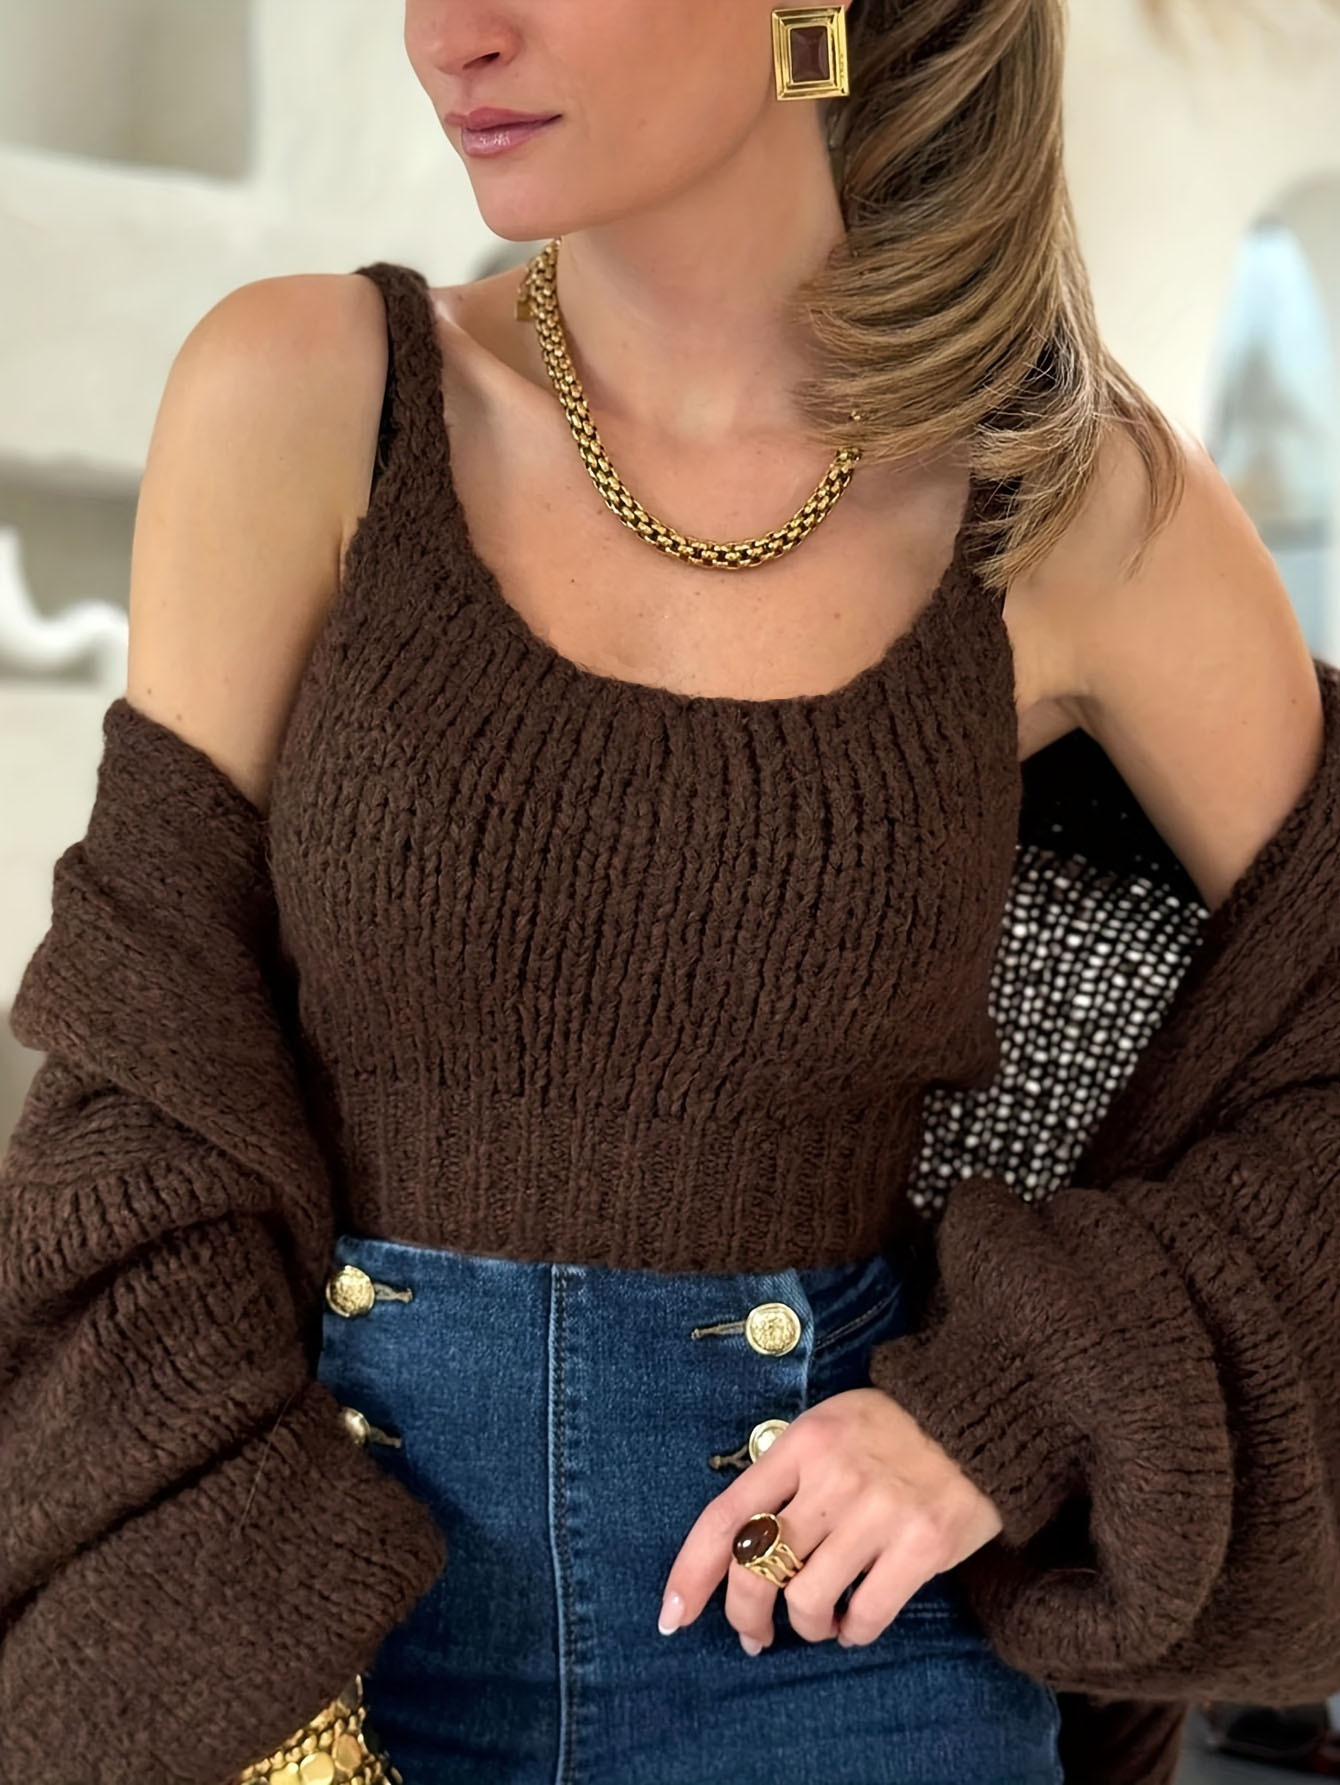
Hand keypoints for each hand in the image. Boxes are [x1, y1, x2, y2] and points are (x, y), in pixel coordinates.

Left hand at [657, 1385, 1004, 1652]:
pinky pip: (866, 1615)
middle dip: (745, 1615)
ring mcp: (877, 1512)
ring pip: (808, 1600)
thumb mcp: (828, 1428)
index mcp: (802, 1444)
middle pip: (758, 1568)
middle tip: (754, 1635)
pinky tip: (856, 1622)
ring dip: (808, 1625)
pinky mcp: (922, 1545)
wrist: (980, 1416)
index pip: (726, 1515)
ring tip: (822, 1619)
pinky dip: (854, 1632)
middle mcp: (832, 1477)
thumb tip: (743, 1548)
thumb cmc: (892, 1429)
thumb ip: (787, 1476)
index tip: (673, 1615)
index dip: (691, 1572)